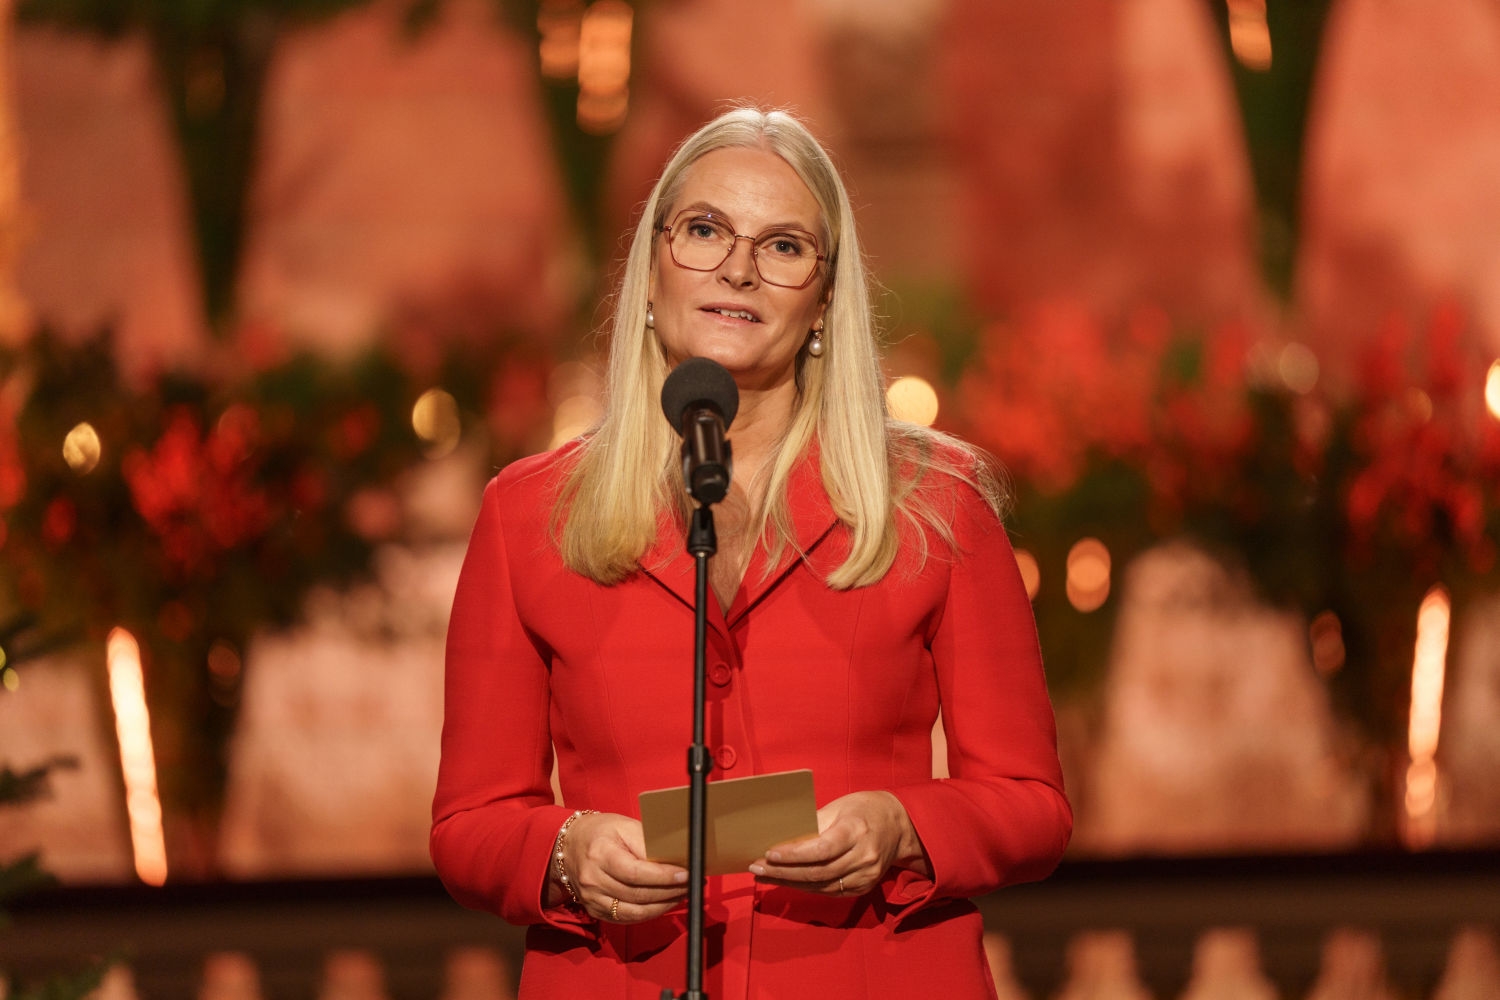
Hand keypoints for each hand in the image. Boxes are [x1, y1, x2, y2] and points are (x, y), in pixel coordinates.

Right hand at [548, 812, 687, 922]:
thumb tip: (676, 859)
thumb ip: (648, 844)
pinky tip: (663, 904)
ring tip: (682, 895)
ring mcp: (592, 899)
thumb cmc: (602, 832)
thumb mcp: (625, 827)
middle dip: (670, 892)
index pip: (636, 873)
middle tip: (692, 885)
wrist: (569, 846)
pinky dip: (648, 914)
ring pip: (634, 912)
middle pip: (638, 895)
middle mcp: (593, 880)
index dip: (664, 877)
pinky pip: (626, 919)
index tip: (686, 874)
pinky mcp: (594, 910)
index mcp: (600, 854)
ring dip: (663, 906)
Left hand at [747, 790, 930, 896]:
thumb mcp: (839, 807)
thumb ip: (813, 824)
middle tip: (757, 868)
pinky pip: (829, 891)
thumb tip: (781, 838)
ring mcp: (866, 876)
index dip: (794, 855)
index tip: (769, 854)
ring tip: (764, 875)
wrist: (898, 827)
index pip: (822, 849)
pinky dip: (805, 887)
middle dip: (784, 872)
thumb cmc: (863, 810)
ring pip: (821, 886)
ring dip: (789, 883)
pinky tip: (786, 881)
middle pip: (818, 872)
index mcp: (856, 831)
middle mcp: (864, 857)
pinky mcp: (863, 888)